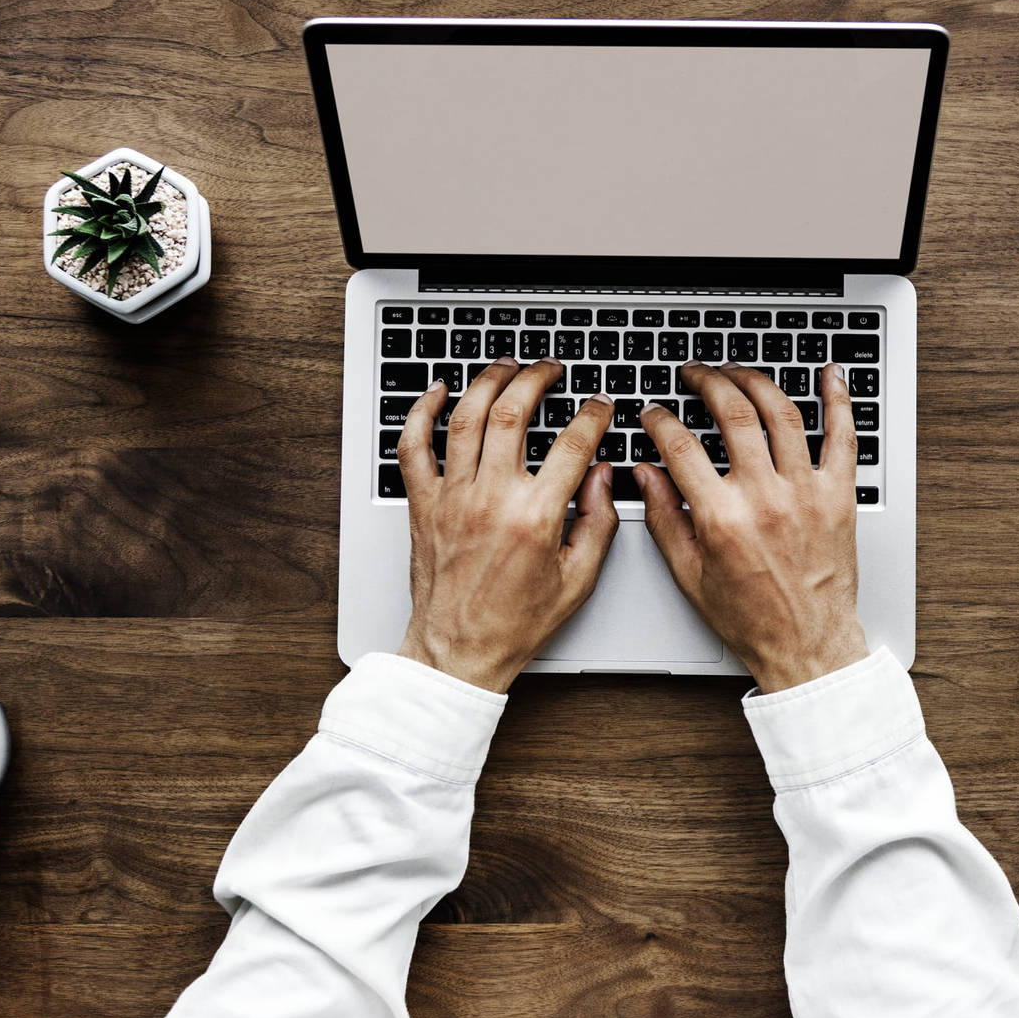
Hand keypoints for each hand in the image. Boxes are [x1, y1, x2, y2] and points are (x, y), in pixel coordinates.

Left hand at [394, 358, 619, 691]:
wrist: (459, 650)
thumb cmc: (514, 622)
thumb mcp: (578, 579)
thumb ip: (599, 522)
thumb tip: (605, 478)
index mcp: (536, 517)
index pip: (572, 444)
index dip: (592, 415)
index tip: (599, 405)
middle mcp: (491, 498)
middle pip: (514, 413)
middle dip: (537, 378)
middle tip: (550, 369)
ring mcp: (452, 497)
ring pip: (466, 417)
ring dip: (487, 381)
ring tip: (506, 366)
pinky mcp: (423, 504)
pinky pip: (413, 446)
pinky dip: (422, 411)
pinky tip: (438, 392)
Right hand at [635, 362, 867, 692]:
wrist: (807, 645)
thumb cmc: (751, 618)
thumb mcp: (689, 574)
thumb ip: (663, 517)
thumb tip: (644, 474)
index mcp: (722, 518)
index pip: (681, 446)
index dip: (660, 420)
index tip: (653, 412)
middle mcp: (765, 498)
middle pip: (733, 414)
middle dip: (708, 381)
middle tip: (696, 374)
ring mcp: (806, 493)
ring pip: (782, 413)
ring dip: (757, 380)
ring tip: (739, 371)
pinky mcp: (839, 496)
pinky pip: (842, 437)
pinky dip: (838, 401)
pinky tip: (831, 374)